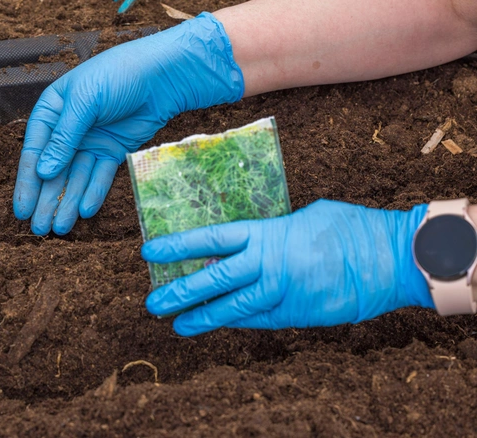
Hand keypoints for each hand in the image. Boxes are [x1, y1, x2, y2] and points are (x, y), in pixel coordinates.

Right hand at [13, 13, 243, 235]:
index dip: (27, 182)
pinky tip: (84, 211)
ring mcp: (90, 141)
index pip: (35, 152)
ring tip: (59, 228)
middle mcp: (68, 129)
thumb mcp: (85, 103)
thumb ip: (64, 139)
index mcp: (51, 111)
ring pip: (76, 178)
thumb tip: (44, 172)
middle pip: (53, 171)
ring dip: (66, 202)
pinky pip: (99, 176)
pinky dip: (93, 193)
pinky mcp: (112, 151)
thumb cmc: (117, 76)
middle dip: (46, 200)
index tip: (22, 210)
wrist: (162, 74)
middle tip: (39, 229)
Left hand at [143, 199, 434, 334]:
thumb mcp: (305, 217)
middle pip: (213, 280)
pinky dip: (236, 322)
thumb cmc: (350, 228)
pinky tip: (217, 325)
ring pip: (231, 308)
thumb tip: (246, 247)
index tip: (151, 252)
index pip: (211, 239)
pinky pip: (258, 320)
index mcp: (266, 233)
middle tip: (152, 304)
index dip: (179, 246)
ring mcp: (280, 293)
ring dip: (202, 318)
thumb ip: (271, 232)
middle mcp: (267, 265)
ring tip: (178, 325)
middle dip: (180, 293)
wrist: (391, 259)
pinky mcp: (296, 315)